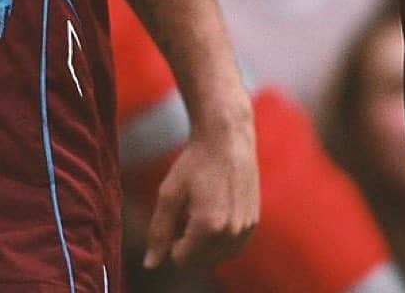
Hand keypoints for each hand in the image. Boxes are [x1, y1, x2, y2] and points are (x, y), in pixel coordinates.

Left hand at [143, 114, 258, 270]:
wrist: (227, 139)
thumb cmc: (194, 164)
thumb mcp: (169, 193)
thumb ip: (159, 231)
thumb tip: (150, 265)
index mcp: (208, 227)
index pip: (182, 260)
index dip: (171, 242)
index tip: (172, 217)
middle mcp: (231, 233)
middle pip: (201, 261)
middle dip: (188, 244)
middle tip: (184, 212)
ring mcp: (246, 229)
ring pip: (218, 255)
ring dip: (205, 242)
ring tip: (199, 208)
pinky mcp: (254, 222)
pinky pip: (233, 244)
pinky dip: (221, 236)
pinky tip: (214, 207)